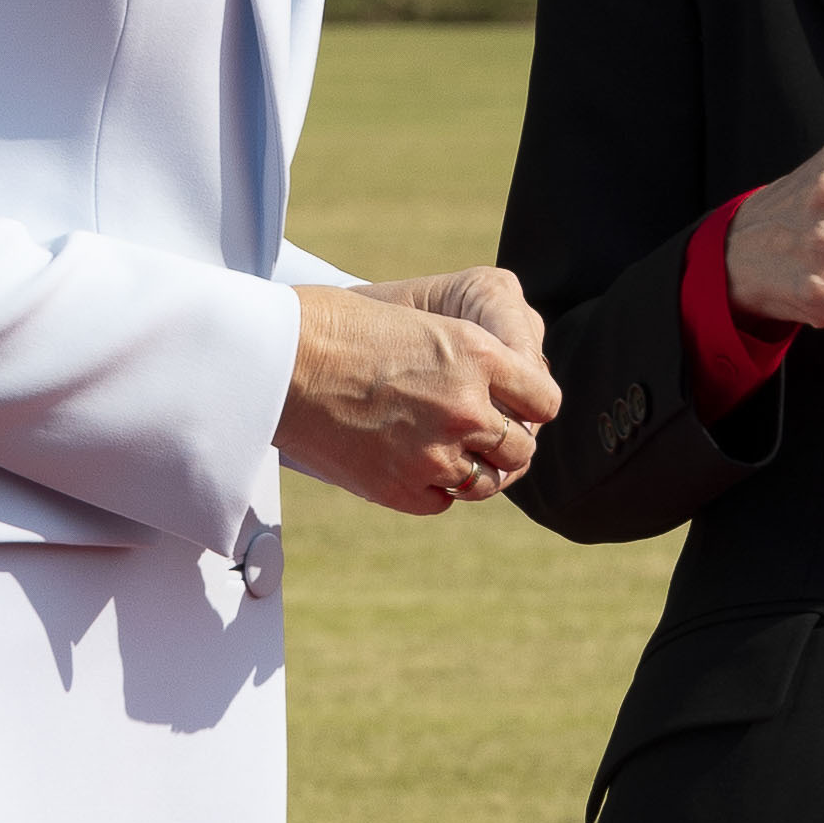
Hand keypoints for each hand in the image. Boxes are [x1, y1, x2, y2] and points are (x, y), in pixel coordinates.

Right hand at [277, 281, 561, 513]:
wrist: (279, 358)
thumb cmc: (342, 328)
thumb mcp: (426, 322)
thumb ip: (472, 362)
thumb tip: (506, 392)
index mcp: (479, 354)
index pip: (545, 401)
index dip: (532, 407)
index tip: (517, 408)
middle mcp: (467, 408)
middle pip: (521, 448)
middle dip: (506, 444)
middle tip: (483, 436)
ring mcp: (434, 452)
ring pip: (487, 481)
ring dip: (474, 470)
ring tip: (448, 452)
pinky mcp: (399, 487)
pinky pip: (443, 500)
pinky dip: (434, 488)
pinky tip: (412, 464)